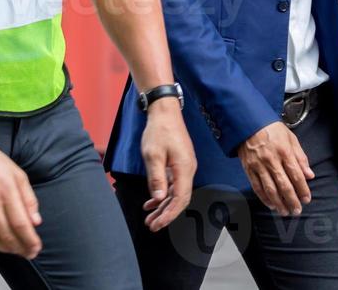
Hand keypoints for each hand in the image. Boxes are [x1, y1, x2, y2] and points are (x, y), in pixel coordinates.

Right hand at [0, 138, 42, 257]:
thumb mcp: (19, 175)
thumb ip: (29, 200)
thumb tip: (35, 221)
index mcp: (7, 193)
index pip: (21, 225)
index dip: (30, 241)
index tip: (36, 248)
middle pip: (7, 236)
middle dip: (21, 249)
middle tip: (29, 253)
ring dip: (6, 249)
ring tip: (16, 250)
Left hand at [139, 99, 195, 230]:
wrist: (165, 112)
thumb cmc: (159, 130)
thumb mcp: (153, 154)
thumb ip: (156, 178)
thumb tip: (159, 199)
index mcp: (184, 168)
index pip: (180, 199)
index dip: (169, 214)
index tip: (157, 224)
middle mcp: (188, 170)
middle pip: (180, 199)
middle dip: (166, 214)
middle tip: (152, 225)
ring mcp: (185, 167)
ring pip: (176, 193)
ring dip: (163, 207)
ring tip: (150, 218)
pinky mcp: (180, 164)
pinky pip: (174, 185)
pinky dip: (163, 195)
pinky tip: (152, 202)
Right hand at [237, 121, 312, 215]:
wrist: (249, 122)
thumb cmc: (272, 129)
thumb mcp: (291, 138)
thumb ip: (301, 157)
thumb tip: (310, 175)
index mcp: (284, 151)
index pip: (296, 175)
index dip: (303, 189)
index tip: (307, 199)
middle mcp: (272, 160)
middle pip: (284, 185)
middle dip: (292, 200)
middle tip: (297, 210)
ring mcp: (259, 165)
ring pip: (270, 189)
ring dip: (279, 203)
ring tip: (285, 212)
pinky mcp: (249, 168)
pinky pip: (257, 186)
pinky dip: (264, 198)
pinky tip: (271, 204)